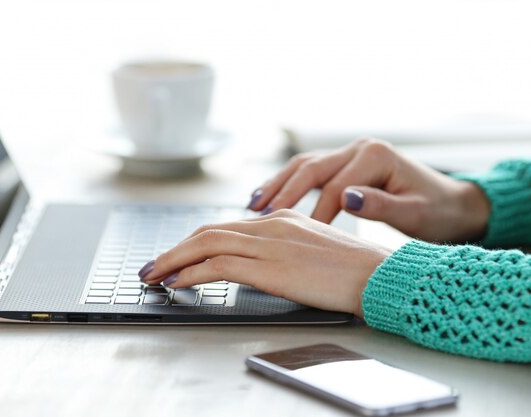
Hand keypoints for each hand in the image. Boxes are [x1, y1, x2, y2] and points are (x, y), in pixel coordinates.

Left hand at [139, 209, 391, 316]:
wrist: (377, 275)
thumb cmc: (353, 269)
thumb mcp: (313, 250)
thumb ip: (284, 249)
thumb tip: (258, 264)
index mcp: (281, 218)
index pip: (226, 227)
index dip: (195, 241)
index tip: (177, 255)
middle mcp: (271, 224)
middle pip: (209, 231)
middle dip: (175, 249)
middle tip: (152, 265)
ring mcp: (269, 243)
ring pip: (206, 244)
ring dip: (173, 260)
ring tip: (153, 276)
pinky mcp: (269, 266)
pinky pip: (218, 266)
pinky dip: (191, 273)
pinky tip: (178, 283)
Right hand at [247, 138, 490, 242]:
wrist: (453, 204)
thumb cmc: (438, 211)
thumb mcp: (415, 213)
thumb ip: (380, 205)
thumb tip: (347, 198)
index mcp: (377, 157)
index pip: (337, 187)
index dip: (317, 214)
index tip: (301, 238)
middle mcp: (361, 149)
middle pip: (311, 168)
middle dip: (284, 192)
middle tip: (259, 216)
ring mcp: (352, 154)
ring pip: (305, 165)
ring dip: (279, 183)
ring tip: (254, 204)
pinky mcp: (348, 164)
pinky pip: (311, 171)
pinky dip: (289, 183)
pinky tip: (271, 197)